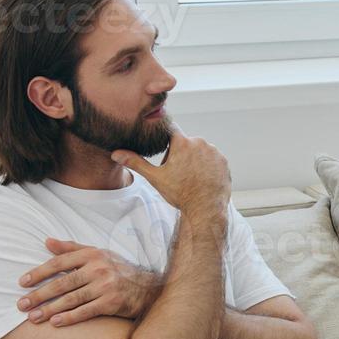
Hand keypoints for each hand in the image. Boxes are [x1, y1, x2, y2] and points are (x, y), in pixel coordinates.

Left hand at [17, 238, 161, 326]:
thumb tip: (47, 241)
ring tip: (33, 317)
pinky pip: (86, 311)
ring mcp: (106, 286)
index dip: (39, 273)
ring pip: (71, 299)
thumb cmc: (118, 270)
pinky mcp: (112, 303)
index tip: (22, 282)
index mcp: (92, 254)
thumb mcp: (98, 254)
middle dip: (39, 295)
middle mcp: (99, 268)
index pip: (59, 263)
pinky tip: (55, 323)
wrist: (148, 287)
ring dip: (50, 309)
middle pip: (62, 283)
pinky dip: (70, 317)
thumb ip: (71, 248)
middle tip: (21, 305)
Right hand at [113, 127, 230, 215]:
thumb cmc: (180, 194)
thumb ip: (136, 162)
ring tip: (190, 178)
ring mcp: (214, 152)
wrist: (205, 209)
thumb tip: (116, 154)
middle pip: (184, 143)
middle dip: (179, 154)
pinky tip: (202, 179)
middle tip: (177, 173)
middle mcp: (200, 143)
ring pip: (199, 151)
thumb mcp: (156, 178)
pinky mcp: (223, 161)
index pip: (170, 129)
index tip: (161, 138)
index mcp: (182, 143)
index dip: (164, 135)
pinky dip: (206, 166)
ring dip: (193, 160)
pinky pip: (211, 159)